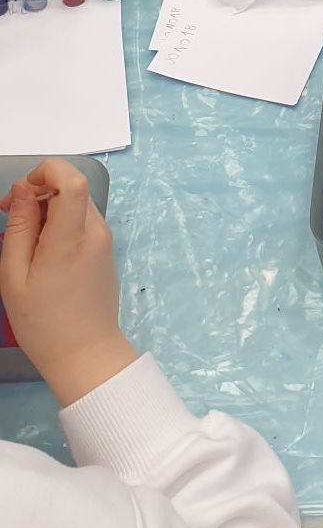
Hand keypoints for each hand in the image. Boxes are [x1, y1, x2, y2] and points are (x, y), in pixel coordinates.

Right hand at [0, 160, 136, 406]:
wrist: (86, 356)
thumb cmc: (45, 324)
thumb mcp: (15, 277)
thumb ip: (19, 228)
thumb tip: (25, 190)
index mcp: (71, 239)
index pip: (72, 179)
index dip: (46, 170)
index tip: (22, 191)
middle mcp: (95, 233)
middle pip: (72, 187)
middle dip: (40, 189)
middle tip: (11, 212)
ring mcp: (104, 241)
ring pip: (77, 203)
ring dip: (49, 206)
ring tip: (23, 234)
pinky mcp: (105, 251)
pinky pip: (82, 221)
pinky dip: (61, 222)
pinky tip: (42, 248)